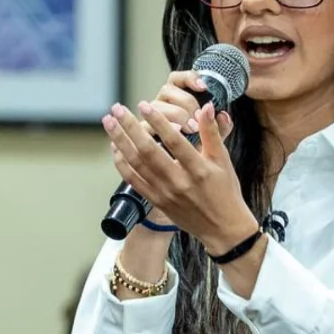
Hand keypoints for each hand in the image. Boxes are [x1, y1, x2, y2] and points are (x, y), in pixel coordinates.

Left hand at [103, 97, 251, 256]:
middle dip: (130, 127)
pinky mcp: (157, 201)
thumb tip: (205, 107)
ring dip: (120, 142)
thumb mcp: (223, 159)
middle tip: (117, 109)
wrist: (221, 228)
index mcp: (197, 169)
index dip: (157, 121)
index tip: (143, 105)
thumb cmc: (224, 191)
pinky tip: (115, 148)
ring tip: (109, 124)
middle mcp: (178, 182)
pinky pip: (134, 181)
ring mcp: (165, 193)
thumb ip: (212, 132)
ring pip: (136, 164)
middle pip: (148, 151)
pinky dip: (122, 163)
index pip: (174, 141)